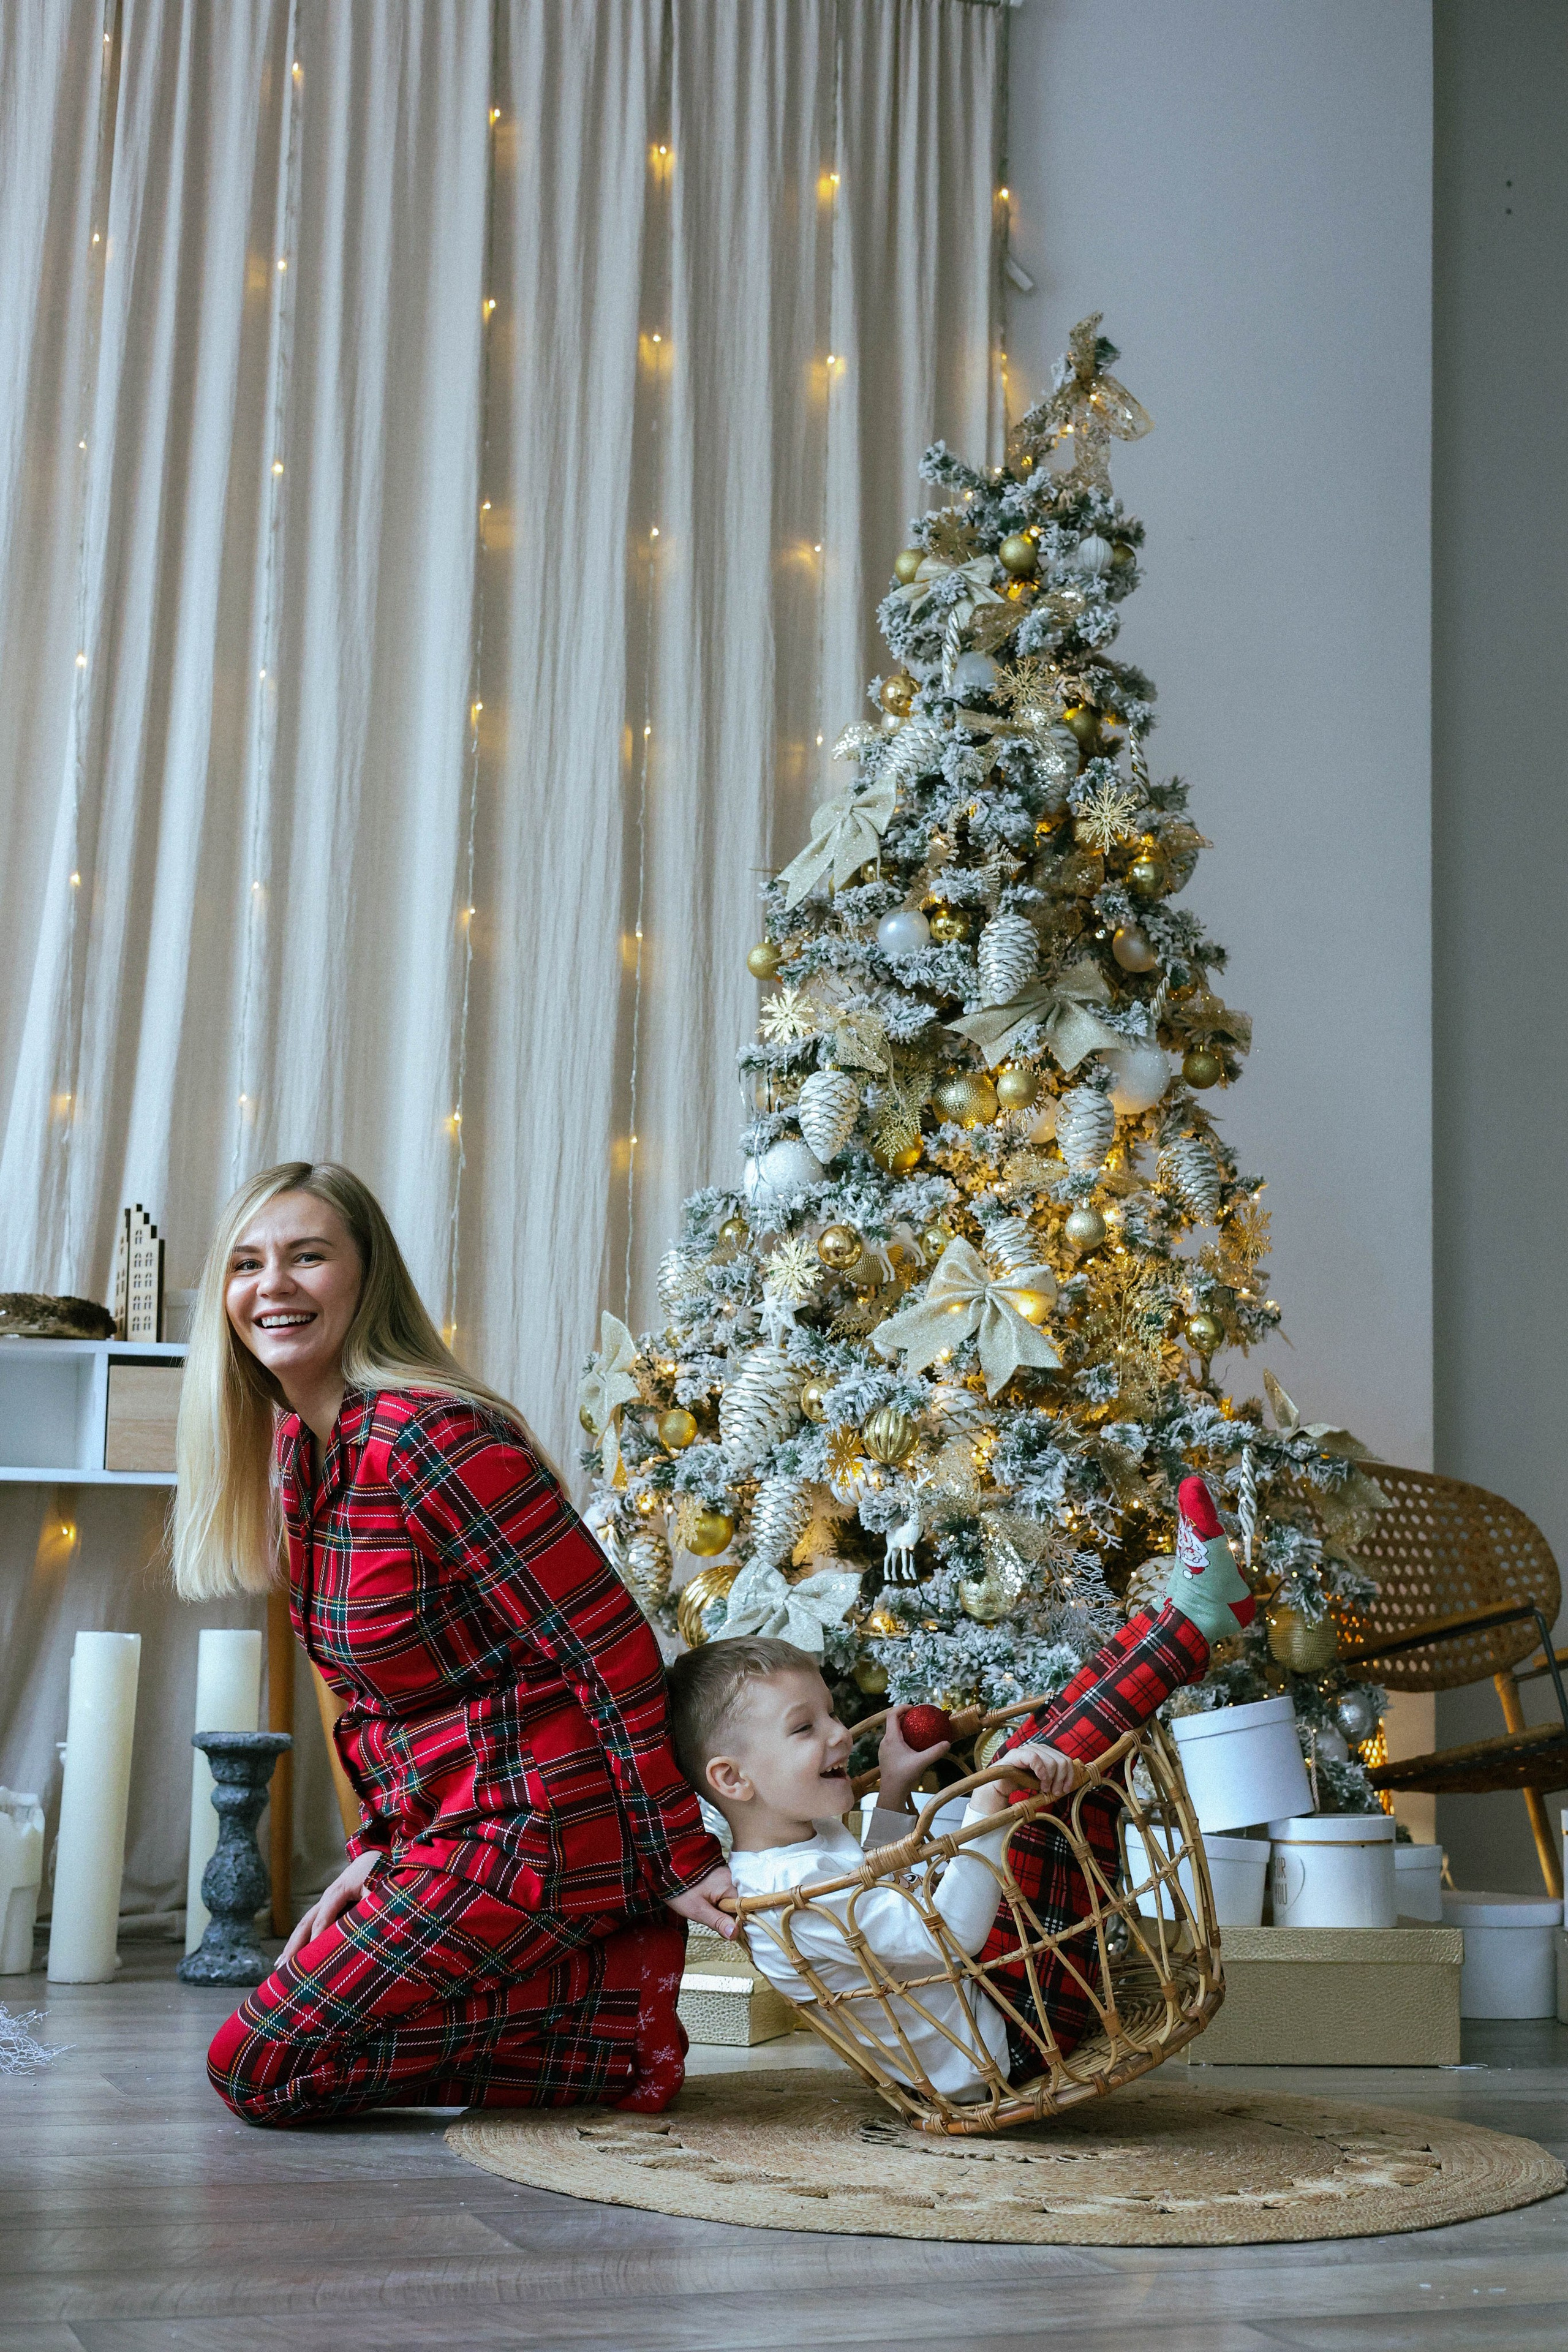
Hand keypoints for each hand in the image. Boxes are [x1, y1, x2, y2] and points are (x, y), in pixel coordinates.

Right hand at [280, 1849, 381, 1967]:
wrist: (373, 1857)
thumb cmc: (377, 1871)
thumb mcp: (377, 1887)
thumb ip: (372, 1906)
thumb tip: (369, 1926)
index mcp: (337, 1892)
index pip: (321, 1921)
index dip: (316, 1940)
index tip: (311, 1961)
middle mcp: (326, 1898)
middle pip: (305, 1924)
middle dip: (294, 1946)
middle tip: (284, 1968)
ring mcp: (324, 1903)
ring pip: (304, 1925)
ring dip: (292, 1945)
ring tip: (279, 1966)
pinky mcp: (328, 1908)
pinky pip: (310, 1925)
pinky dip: (299, 1940)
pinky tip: (291, 1955)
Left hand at [667, 1864, 738, 1939]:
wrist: (668, 1871)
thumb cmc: (682, 1890)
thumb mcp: (698, 1910)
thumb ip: (718, 1921)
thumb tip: (735, 1934)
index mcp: (730, 1885)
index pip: (744, 1908)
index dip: (737, 1922)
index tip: (729, 1931)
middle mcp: (732, 1879)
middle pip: (740, 1905)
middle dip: (729, 1917)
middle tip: (712, 1918)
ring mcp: (727, 1878)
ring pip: (733, 1902)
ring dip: (724, 1911)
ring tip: (708, 1911)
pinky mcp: (722, 1880)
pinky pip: (728, 1896)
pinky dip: (721, 1904)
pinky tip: (710, 1905)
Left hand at [877, 1704, 951, 1812]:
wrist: (891, 1793)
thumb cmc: (904, 1777)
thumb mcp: (922, 1762)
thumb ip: (935, 1752)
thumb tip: (948, 1743)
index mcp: (891, 1738)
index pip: (891, 1714)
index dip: (901, 1707)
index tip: (913, 1707)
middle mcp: (885, 1742)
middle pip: (892, 1722)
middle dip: (904, 1717)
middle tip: (918, 1717)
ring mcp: (884, 1750)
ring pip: (892, 1732)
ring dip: (903, 1728)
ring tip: (917, 1730)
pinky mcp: (885, 1757)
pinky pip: (893, 1741)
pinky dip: (902, 1738)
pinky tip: (912, 1746)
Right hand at [1000, 1741, 1077, 1799]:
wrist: (1001, 1783)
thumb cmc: (1022, 1780)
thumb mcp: (1043, 1780)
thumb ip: (1054, 1779)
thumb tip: (1068, 1785)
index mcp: (1047, 1752)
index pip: (1066, 1760)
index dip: (1069, 1776)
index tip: (1066, 1789)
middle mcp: (1039, 1747)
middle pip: (1061, 1761)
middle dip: (1060, 1780)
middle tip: (1054, 1792)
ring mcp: (1029, 1748)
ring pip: (1051, 1761)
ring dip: (1050, 1779)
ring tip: (1044, 1789)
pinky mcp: (1018, 1753)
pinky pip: (1035, 1758)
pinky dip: (1041, 1771)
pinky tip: (1040, 1781)